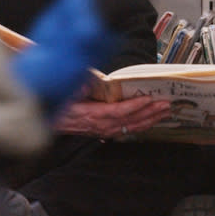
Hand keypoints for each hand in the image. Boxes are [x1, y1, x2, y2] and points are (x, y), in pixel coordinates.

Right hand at [53, 96, 171, 138]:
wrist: (49, 117)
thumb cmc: (59, 100)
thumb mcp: (65, 89)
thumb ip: (78, 85)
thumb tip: (86, 83)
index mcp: (89, 114)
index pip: (116, 111)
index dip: (133, 106)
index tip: (148, 99)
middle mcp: (98, 125)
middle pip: (128, 121)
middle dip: (149, 113)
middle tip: (166, 104)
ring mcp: (102, 131)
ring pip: (130, 128)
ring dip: (149, 120)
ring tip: (165, 112)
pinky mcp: (104, 132)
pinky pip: (127, 131)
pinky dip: (141, 126)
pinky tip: (152, 121)